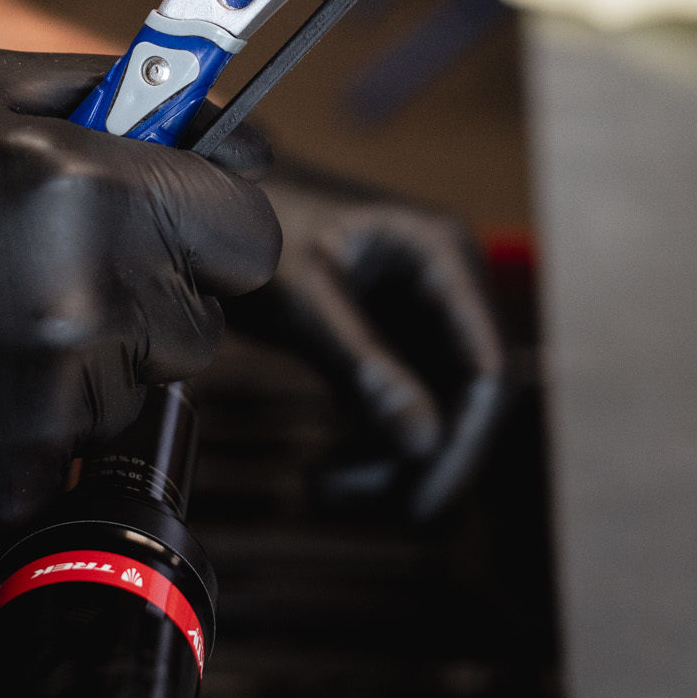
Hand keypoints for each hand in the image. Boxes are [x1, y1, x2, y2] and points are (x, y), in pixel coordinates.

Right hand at [0, 50, 278, 561]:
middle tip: (53, 268)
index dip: (216, 223)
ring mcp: (51, 409)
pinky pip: (73, 453)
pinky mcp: (15, 489)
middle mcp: (83, 307)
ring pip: (139, 391)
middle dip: (151, 293)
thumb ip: (108, 91)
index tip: (184, 222)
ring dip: (89, 361)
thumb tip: (203, 104)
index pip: (249, 232)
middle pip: (204, 321)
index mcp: (85, 197)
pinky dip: (30, 426)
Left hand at [234, 160, 503, 518]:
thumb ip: (362, 365)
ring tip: (323, 490)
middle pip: (467, 400)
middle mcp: (447, 285)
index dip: (464, 444)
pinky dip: (373, 447)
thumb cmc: (250, 221)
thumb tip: (422, 443)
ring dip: (393, 464)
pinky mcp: (391, 338)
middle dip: (420, 462)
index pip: (486, 369)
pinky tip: (326, 474)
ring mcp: (421, 312)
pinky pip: (404, 408)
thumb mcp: (302, 296)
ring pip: (438, 412)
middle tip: (352, 504)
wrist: (209, 193)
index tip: (419, 502)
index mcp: (442, 256)